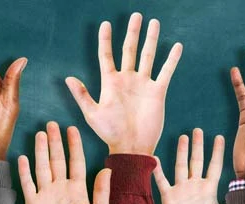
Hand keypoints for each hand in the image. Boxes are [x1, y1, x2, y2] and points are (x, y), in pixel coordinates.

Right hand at [18, 122, 110, 203]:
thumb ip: (102, 190)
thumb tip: (107, 169)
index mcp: (77, 189)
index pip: (75, 162)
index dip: (74, 146)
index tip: (72, 129)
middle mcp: (61, 188)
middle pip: (57, 160)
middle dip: (55, 142)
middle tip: (52, 124)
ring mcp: (46, 195)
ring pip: (42, 167)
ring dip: (41, 151)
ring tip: (40, 134)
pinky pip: (28, 184)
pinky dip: (25, 171)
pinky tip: (23, 158)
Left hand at [66, 13, 181, 154]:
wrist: (131, 147)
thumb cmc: (109, 133)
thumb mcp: (92, 114)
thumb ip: (82, 95)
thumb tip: (68, 78)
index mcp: (110, 83)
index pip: (106, 55)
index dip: (105, 40)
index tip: (106, 24)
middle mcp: (127, 80)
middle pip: (129, 50)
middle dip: (133, 33)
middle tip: (136, 15)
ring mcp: (143, 84)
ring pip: (147, 56)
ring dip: (151, 40)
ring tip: (154, 22)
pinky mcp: (157, 92)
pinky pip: (165, 71)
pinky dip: (171, 60)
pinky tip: (176, 46)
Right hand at [152, 129, 225, 203]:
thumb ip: (234, 200)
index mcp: (209, 189)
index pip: (214, 165)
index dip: (217, 151)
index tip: (220, 137)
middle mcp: (195, 187)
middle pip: (197, 161)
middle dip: (198, 145)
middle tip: (198, 130)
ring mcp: (182, 191)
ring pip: (181, 166)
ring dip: (182, 152)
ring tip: (184, 137)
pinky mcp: (169, 198)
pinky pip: (162, 181)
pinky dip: (158, 170)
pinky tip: (155, 158)